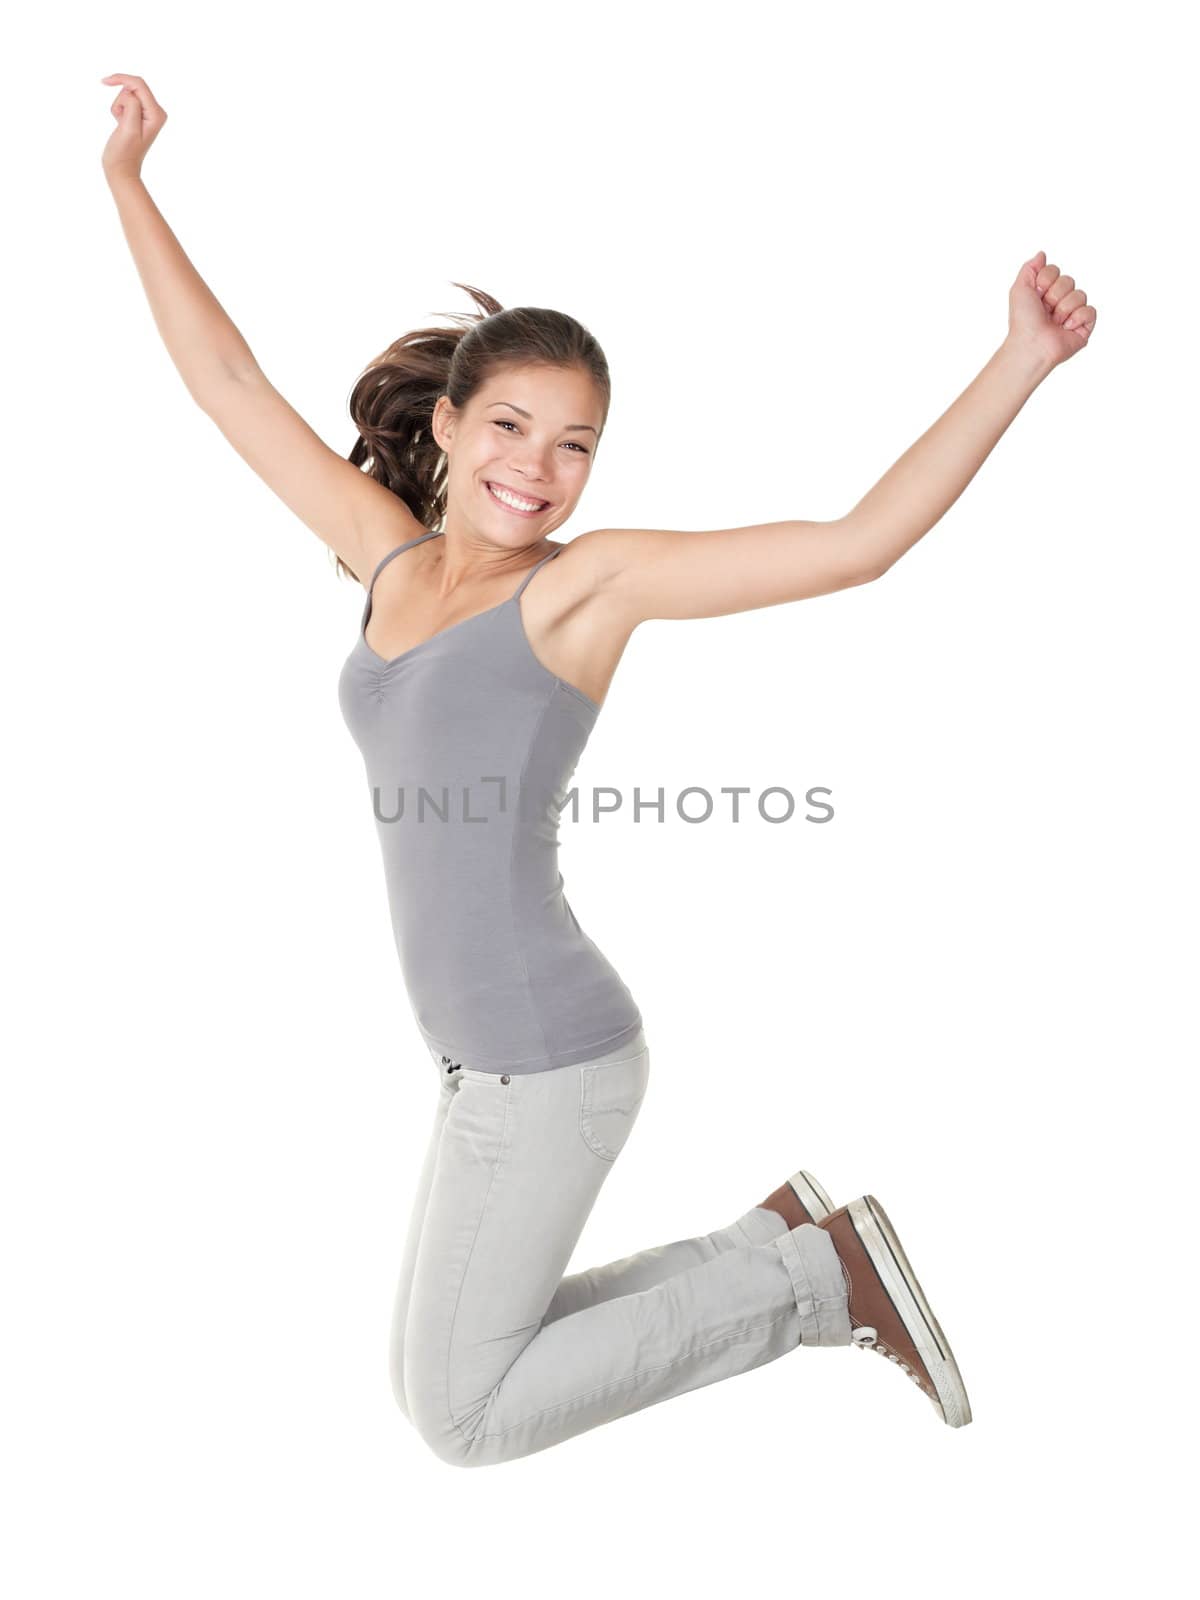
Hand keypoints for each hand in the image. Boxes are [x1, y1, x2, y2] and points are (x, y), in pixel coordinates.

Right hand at [100, 74, 166, 181]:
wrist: (121, 169)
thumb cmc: (124, 152)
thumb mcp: (129, 128)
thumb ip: (132, 106)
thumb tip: (130, 92)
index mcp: (157, 113)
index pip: (139, 84)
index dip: (121, 79)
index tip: (104, 82)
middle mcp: (156, 111)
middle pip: (133, 88)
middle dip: (120, 100)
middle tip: (120, 120)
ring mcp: (148, 114)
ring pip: (126, 95)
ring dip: (118, 107)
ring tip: (121, 125)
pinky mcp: (139, 116)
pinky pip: (124, 102)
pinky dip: (118, 110)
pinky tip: (121, 125)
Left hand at [1006, 250, 1097, 371]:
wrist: (1031, 344)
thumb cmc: (1023, 321)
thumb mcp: (1020, 289)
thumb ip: (1029, 268)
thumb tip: (1042, 254)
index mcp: (1046, 292)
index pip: (1055, 271)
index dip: (1045, 281)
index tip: (1036, 295)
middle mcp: (1060, 301)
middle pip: (1069, 280)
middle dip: (1055, 295)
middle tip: (1045, 311)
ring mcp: (1073, 313)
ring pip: (1080, 294)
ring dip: (1064, 308)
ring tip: (1054, 322)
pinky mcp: (1084, 326)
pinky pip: (1090, 310)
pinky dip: (1077, 318)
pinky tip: (1066, 328)